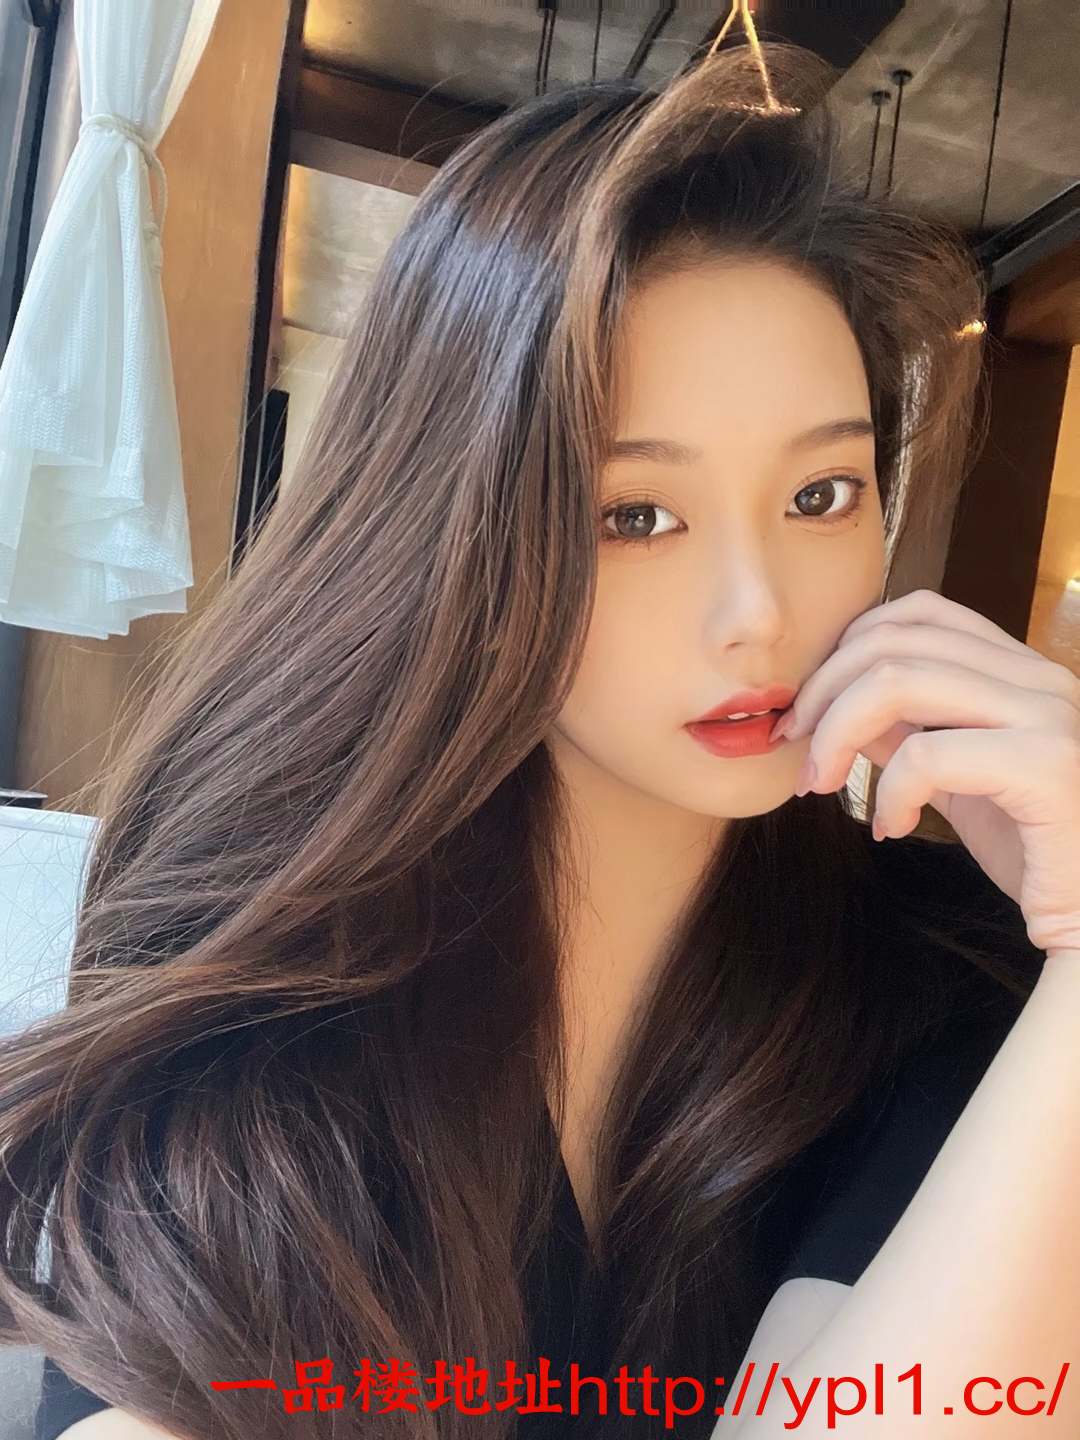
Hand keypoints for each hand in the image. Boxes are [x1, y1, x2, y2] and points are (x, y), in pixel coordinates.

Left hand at [772, 589, 1079, 954]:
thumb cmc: (1035, 849)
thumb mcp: (957, 779)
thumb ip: (908, 731)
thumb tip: (838, 701)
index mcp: (1023, 670)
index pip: (919, 613)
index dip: (845, 652)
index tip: (807, 710)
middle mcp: (1043, 677)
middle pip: (894, 641)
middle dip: (823, 692)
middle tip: (795, 747)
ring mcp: (1050, 715)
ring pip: (898, 681)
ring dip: (837, 733)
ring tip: (823, 783)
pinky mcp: (1048, 766)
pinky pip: (927, 754)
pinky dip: (890, 791)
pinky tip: (892, 828)